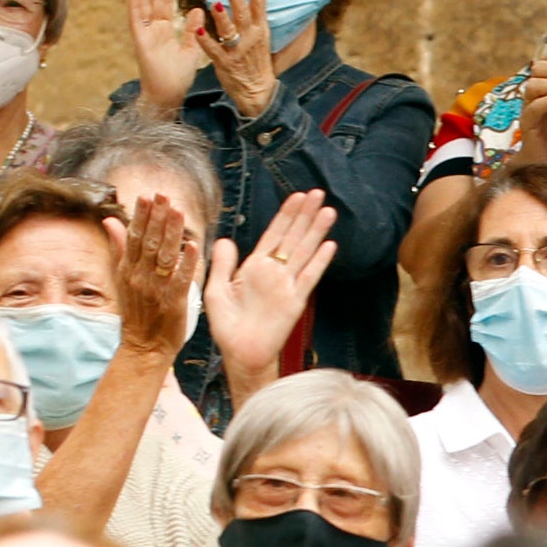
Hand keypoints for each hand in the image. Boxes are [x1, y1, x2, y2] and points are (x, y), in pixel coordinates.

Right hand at [110, 194, 199, 356]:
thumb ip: (119, 249)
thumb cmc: (137, 312)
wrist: (143, 347)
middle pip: (148, 242)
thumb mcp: (122, 278)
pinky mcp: (172, 302)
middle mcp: (139, 276)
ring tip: (178, 211)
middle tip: (164, 195)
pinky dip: (186, 262)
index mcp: (128, 269)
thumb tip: (110, 221)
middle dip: (156, 217)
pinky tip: (192, 245)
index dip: (141, 216)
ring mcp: (155, 289)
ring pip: (163, 256)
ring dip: (171, 233)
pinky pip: (180, 279)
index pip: (133, 237)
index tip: (148, 196)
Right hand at [128, 0, 205, 109]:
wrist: (169, 96)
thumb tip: (198, 9)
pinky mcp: (140, 43)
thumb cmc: (178, 77)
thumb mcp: (192, 49)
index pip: (165, 3)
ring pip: (143, 6)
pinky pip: (136, 21)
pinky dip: (134, 6)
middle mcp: (153, 30)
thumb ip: (193, 30)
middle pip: (153, 0)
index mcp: (165, 31)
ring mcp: (145, 35)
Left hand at [198, 0, 280, 116]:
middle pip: (242, 15)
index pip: (259, 7)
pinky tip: (198, 31)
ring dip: (221, 17)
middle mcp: (250, 38)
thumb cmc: (257, 59)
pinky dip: (206, 41)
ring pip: (229, 31)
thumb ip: (259, 10)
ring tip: (214, 3)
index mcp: (260, 30)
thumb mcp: (263, 34)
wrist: (257, 90)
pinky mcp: (225, 63)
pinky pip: (214, 51)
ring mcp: (237, 51)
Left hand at [206, 188, 338, 379]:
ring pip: (304, 251)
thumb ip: (222, 265)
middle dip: (305, 215)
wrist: (240, 353)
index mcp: (254, 267)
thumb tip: (225, 239)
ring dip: (316, 231)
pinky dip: (319, 262)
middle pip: (293, 237)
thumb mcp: (216, 290)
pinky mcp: (295, 301)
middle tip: (318, 193)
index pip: (274, 234)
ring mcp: (287, 285)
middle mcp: (274, 272)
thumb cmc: (226, 325)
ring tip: (328, 211)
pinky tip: (330, 245)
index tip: (296, 196)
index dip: (286, 215)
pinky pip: (309, 277)